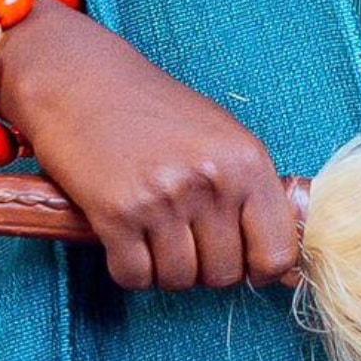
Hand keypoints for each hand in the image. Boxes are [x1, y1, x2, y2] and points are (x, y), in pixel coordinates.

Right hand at [0, 7, 306, 293]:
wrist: (80, 80)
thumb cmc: (153, 110)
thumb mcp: (220, 136)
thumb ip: (251, 192)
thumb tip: (280, 267)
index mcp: (246, 160)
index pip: (278, 253)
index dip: (260, 269)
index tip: (242, 261)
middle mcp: (210, 180)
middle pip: (224, 274)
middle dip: (203, 266)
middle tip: (182, 235)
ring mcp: (163, 198)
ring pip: (179, 280)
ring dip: (164, 269)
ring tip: (151, 231)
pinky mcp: (116, 214)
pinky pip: (134, 277)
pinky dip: (128, 269)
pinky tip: (123, 237)